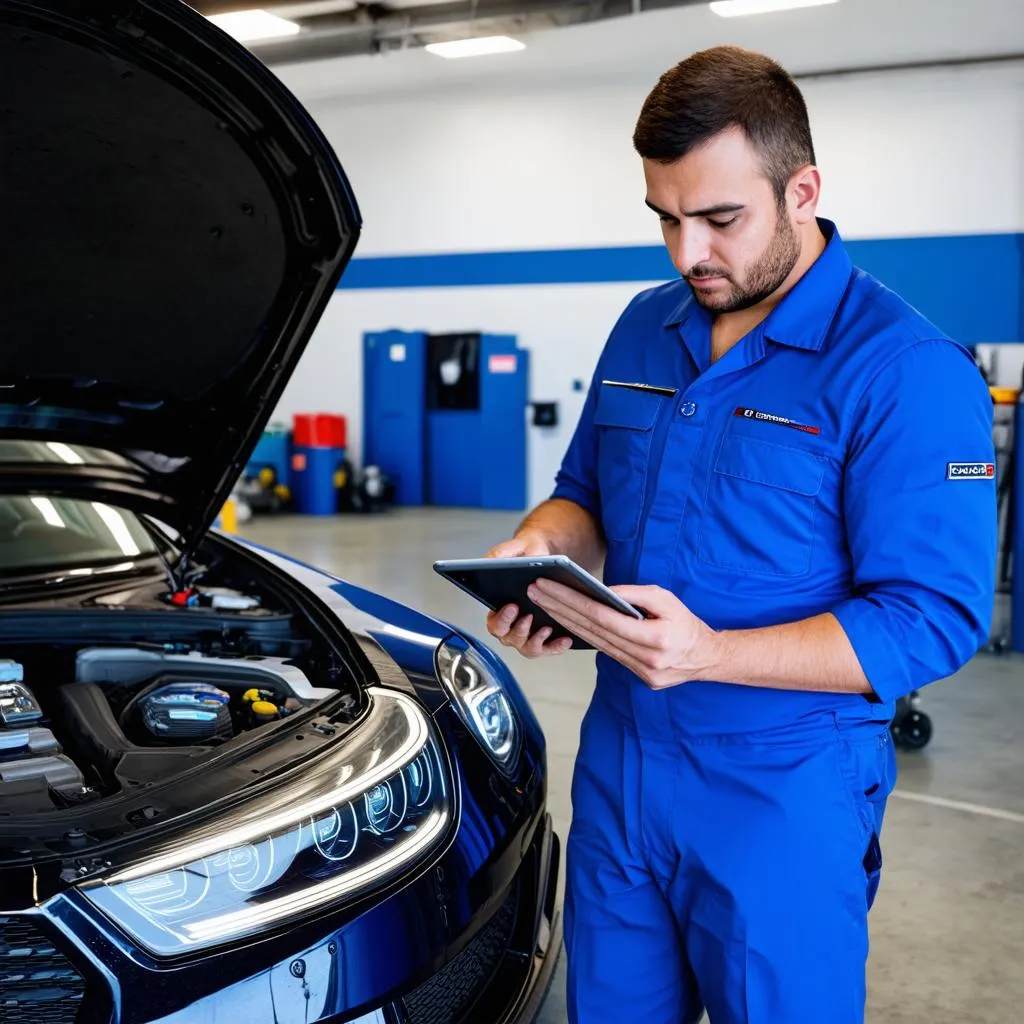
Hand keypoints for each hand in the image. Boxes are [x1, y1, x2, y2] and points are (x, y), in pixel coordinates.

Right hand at [483, 531, 572, 657]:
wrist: (546, 557)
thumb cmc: (526, 555)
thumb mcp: (513, 549)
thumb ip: (498, 555)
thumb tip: (488, 563)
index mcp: (499, 609)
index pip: (494, 623)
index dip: (501, 619)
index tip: (512, 607)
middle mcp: (511, 626)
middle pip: (509, 638)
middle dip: (519, 630)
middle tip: (528, 616)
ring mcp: (528, 634)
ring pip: (527, 648)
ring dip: (535, 641)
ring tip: (546, 628)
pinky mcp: (545, 638)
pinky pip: (548, 649)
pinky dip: (556, 646)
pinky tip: (565, 638)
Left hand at [526, 579, 720, 687]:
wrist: (707, 658)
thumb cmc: (687, 624)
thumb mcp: (666, 599)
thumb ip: (635, 595)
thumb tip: (603, 591)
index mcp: (654, 639)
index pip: (603, 618)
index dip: (572, 602)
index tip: (549, 587)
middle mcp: (644, 660)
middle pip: (592, 631)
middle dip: (560, 609)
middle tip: (535, 591)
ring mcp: (639, 672)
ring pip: (594, 644)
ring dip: (566, 623)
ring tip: (544, 603)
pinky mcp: (636, 677)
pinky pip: (605, 653)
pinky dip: (584, 636)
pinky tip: (566, 621)